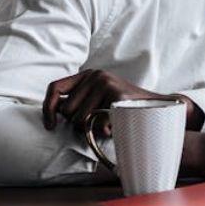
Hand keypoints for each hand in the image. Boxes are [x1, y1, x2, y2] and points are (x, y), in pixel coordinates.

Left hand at [42, 69, 183, 129]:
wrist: (156, 107)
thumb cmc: (123, 109)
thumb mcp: (97, 101)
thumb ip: (77, 103)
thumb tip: (53, 113)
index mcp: (88, 74)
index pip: (54, 88)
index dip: (48, 108)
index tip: (51, 125)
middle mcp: (95, 75)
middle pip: (66, 110)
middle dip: (77, 123)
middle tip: (96, 123)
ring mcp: (107, 83)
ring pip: (79, 119)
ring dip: (92, 128)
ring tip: (108, 122)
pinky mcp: (117, 95)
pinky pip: (97, 123)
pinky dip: (104, 130)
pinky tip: (115, 125)